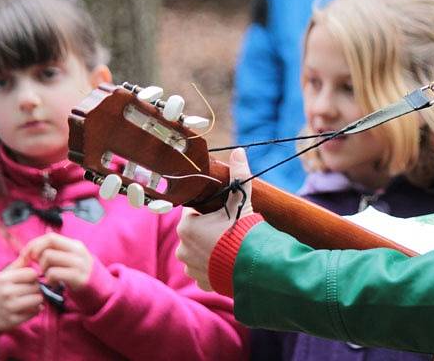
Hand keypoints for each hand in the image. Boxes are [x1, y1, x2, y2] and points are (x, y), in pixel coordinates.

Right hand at [0, 256, 42, 330]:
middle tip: (29, 291)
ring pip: (38, 299)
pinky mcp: (11, 321)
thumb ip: (18, 264)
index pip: (32, 273)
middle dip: (35, 288)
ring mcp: (9, 308)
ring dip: (37, 299)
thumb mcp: (2, 276)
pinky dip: (35, 310)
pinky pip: (34, 313)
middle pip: (36, 286)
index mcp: (4, 279)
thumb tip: (31, 252)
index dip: (32, 276)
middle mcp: (6, 293)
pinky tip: (29, 308)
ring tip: (30, 299)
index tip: (28, 280)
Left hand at [22, 233, 92, 290]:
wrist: (97, 285)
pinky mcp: (77, 277)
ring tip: (49, 275)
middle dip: (38, 259)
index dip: (35, 244)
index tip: (27, 255)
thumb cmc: (77, 271)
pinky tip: (54, 283)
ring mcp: (78, 264)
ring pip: (48, 259)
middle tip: (40, 267)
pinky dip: (49, 279)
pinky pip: (53, 273)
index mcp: (75, 244)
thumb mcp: (71, 256)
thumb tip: (36, 243)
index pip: (50, 237)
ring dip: (43, 269)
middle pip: (47, 249)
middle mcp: (78, 251)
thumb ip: (57, 249)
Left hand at [176, 147, 253, 290]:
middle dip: (209, 231)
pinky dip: (214, 267)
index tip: (224, 213)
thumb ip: (239, 176)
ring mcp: (190, 267)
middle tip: (230, 230)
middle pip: (195, 232)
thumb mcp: (241, 200)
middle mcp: (182, 247)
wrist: (251, 266)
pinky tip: (228, 262)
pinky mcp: (201, 282)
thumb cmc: (243, 231)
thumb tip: (238, 150)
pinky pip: (204, 270)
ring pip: (199, 252)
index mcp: (186, 226)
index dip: (210, 211)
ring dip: (211, 249)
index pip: (194, 212)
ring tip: (230, 247)